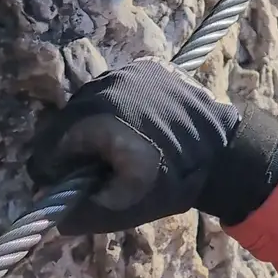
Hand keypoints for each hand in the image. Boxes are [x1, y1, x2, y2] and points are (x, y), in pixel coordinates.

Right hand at [28, 61, 277, 234]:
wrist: (225, 152)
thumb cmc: (172, 181)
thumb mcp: (122, 208)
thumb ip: (80, 212)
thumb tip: (54, 212)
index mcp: (97, 117)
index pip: (52, 143)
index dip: (54, 168)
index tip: (64, 183)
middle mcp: (108, 84)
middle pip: (68, 118)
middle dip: (71, 145)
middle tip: (86, 168)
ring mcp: (128, 70)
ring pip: (89, 99)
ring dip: (90, 123)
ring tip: (110, 148)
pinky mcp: (147, 65)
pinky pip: (115, 86)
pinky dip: (113, 105)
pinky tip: (130, 126)